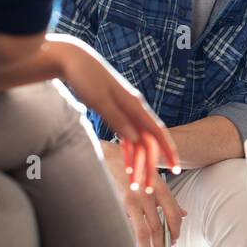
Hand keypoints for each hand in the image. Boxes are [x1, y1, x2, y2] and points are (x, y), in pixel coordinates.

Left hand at [51, 36, 178, 186]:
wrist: (71, 58)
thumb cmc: (85, 75)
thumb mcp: (100, 99)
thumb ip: (117, 119)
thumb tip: (134, 138)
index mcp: (134, 104)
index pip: (157, 131)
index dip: (168, 150)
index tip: (175, 168)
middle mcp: (134, 108)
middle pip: (148, 141)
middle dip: (150, 166)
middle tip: (149, 187)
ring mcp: (124, 111)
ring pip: (137, 142)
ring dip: (138, 163)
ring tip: (136, 184)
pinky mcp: (114, 112)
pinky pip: (126, 137)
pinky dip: (128, 153)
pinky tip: (128, 166)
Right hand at [101, 142, 186, 246]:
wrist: (108, 155)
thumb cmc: (135, 170)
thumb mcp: (156, 180)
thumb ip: (169, 199)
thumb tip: (184, 214)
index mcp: (161, 187)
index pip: (174, 215)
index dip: (176, 231)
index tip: (174, 242)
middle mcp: (149, 194)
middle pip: (160, 227)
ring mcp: (132, 200)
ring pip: (143, 231)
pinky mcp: (118, 204)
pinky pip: (128, 226)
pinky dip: (132, 240)